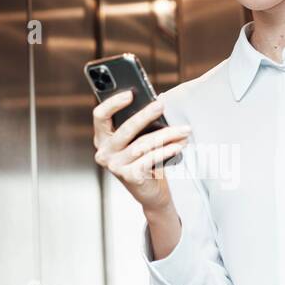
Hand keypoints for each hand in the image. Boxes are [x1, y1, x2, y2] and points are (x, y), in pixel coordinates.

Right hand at [92, 89, 191, 210]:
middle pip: (125, 129)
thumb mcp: (137, 140)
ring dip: (166, 135)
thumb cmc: (145, 160)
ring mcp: (115, 166)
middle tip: (161, 105)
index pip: (100, 116)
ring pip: (142, 144)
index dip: (112, 103)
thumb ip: (139, 125)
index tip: (130, 93)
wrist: (151, 192)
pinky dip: (166, 151)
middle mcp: (104, 152)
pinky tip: (178, 145)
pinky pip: (150, 159)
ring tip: (183, 129)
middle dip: (146, 115)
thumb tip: (156, 103)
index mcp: (102, 138)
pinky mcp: (129, 177)